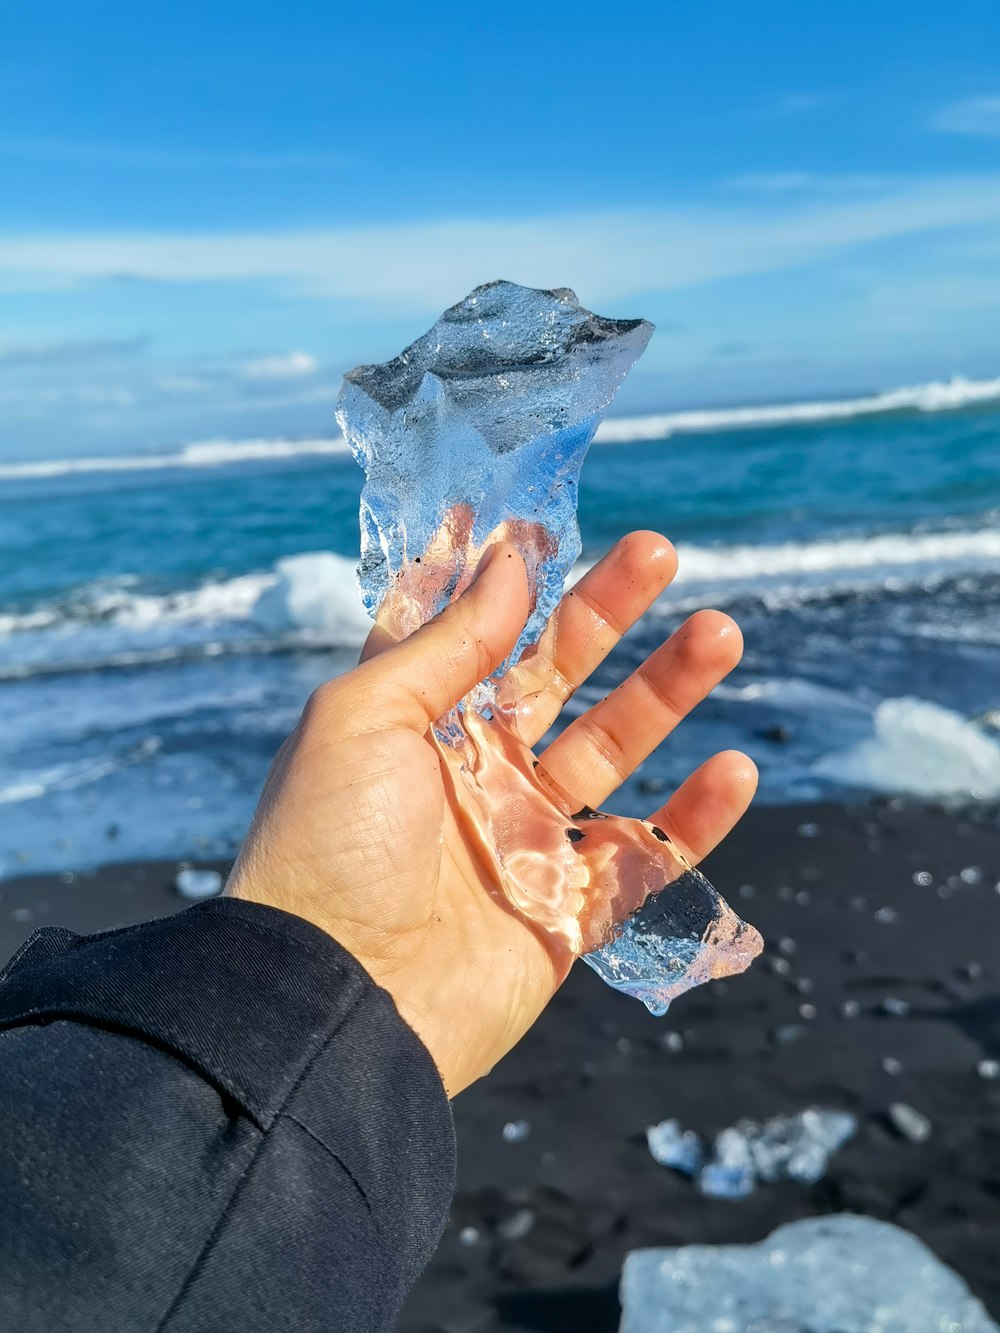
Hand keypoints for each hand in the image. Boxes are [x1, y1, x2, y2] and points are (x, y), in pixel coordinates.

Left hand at [226, 533, 756, 1095]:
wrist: (333, 1003)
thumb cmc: (327, 846)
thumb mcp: (365, 718)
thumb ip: (447, 643)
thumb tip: (508, 560)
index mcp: (415, 727)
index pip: (471, 636)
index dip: (505, 582)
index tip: (543, 520)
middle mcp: (472, 775)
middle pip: (556, 678)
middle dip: (607, 614)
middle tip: (661, 550)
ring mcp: (524, 842)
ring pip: (613, 754)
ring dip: (667, 695)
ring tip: (720, 633)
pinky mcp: (566, 915)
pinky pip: (646, 861)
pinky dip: (694, 820)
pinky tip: (735, 769)